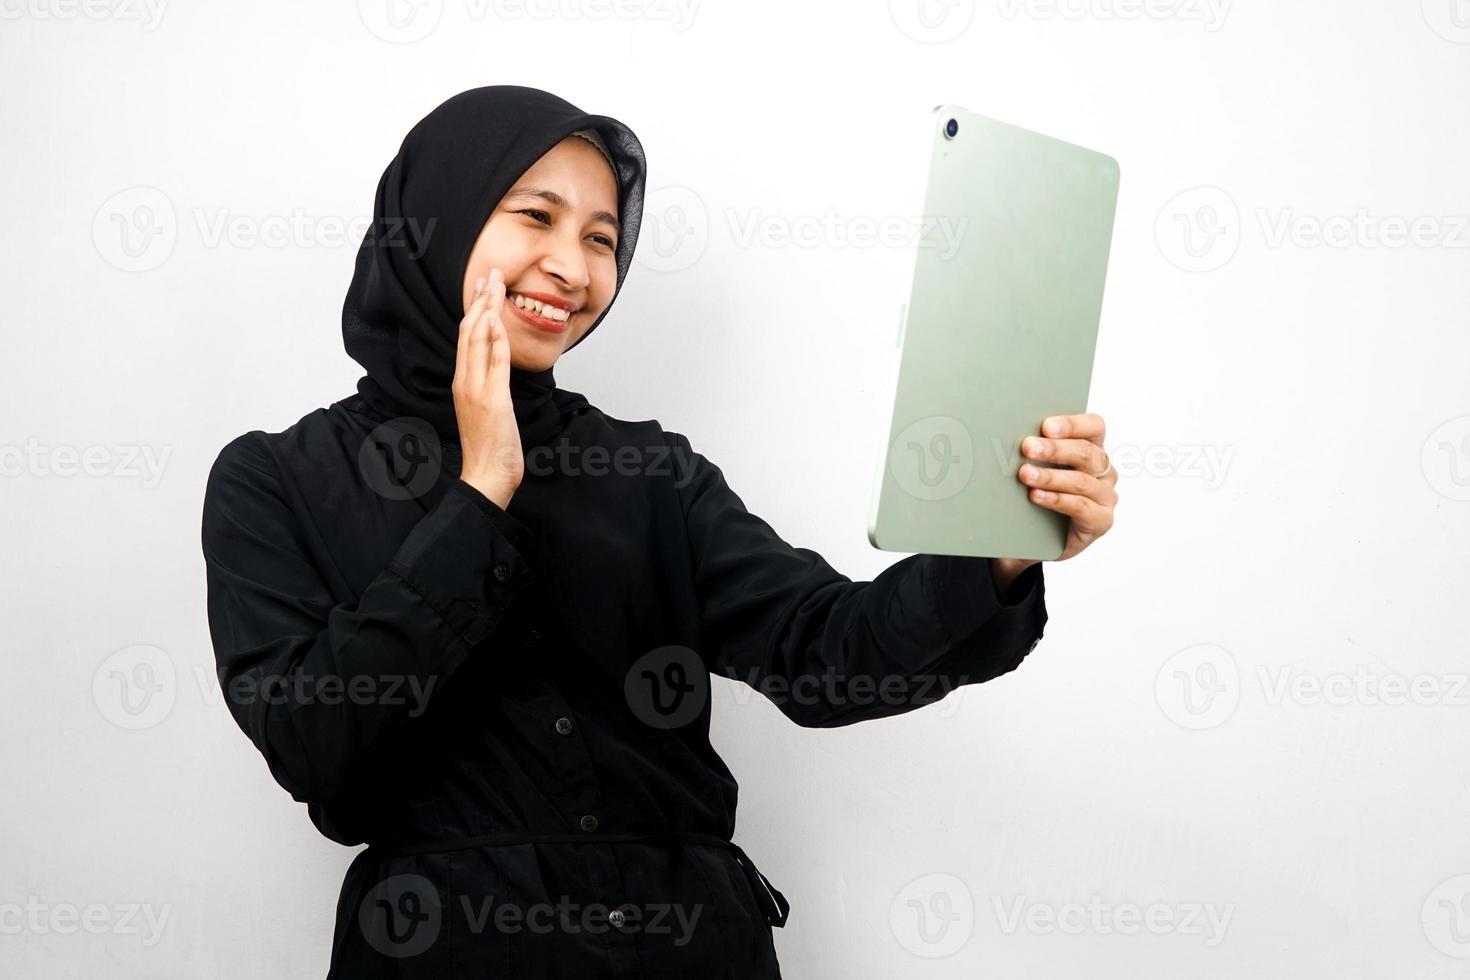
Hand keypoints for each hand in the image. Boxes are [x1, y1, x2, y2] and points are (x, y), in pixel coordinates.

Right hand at [453, 268, 522, 508]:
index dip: (474, 309)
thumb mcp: (488, 409)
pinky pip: (493, 364)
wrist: (486, 476)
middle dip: (480, 300)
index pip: (466, 338)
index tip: (483, 287)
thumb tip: (498, 364)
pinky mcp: (492, 401)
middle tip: (490, 273)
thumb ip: (489, 384)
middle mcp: (465, 382)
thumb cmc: (490, 447)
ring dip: (487, 310)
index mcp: (463, 383)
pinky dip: (494, 341)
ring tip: (495, 285)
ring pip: (477, 341)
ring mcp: (476, 390)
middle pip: (469, 332)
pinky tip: (496, 321)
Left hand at [1014, 412, 1117, 561]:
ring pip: (1081, 480)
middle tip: (1027, 448)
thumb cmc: (1036, 500)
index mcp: (1092, 450)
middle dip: (1054, 449)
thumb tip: (1007, 435)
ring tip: (1025, 474)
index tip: (1046, 427)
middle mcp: (1104, 471)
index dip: (1072, 424)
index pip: (1094, 427)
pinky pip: (1080, 506)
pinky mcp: (1101, 520)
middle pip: (1086, 453)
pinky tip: (1036, 496)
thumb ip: (1033, 453)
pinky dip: (1056, 500)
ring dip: (1050, 476)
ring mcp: (1105, 496)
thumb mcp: (1035, 469)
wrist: (1034, 540)